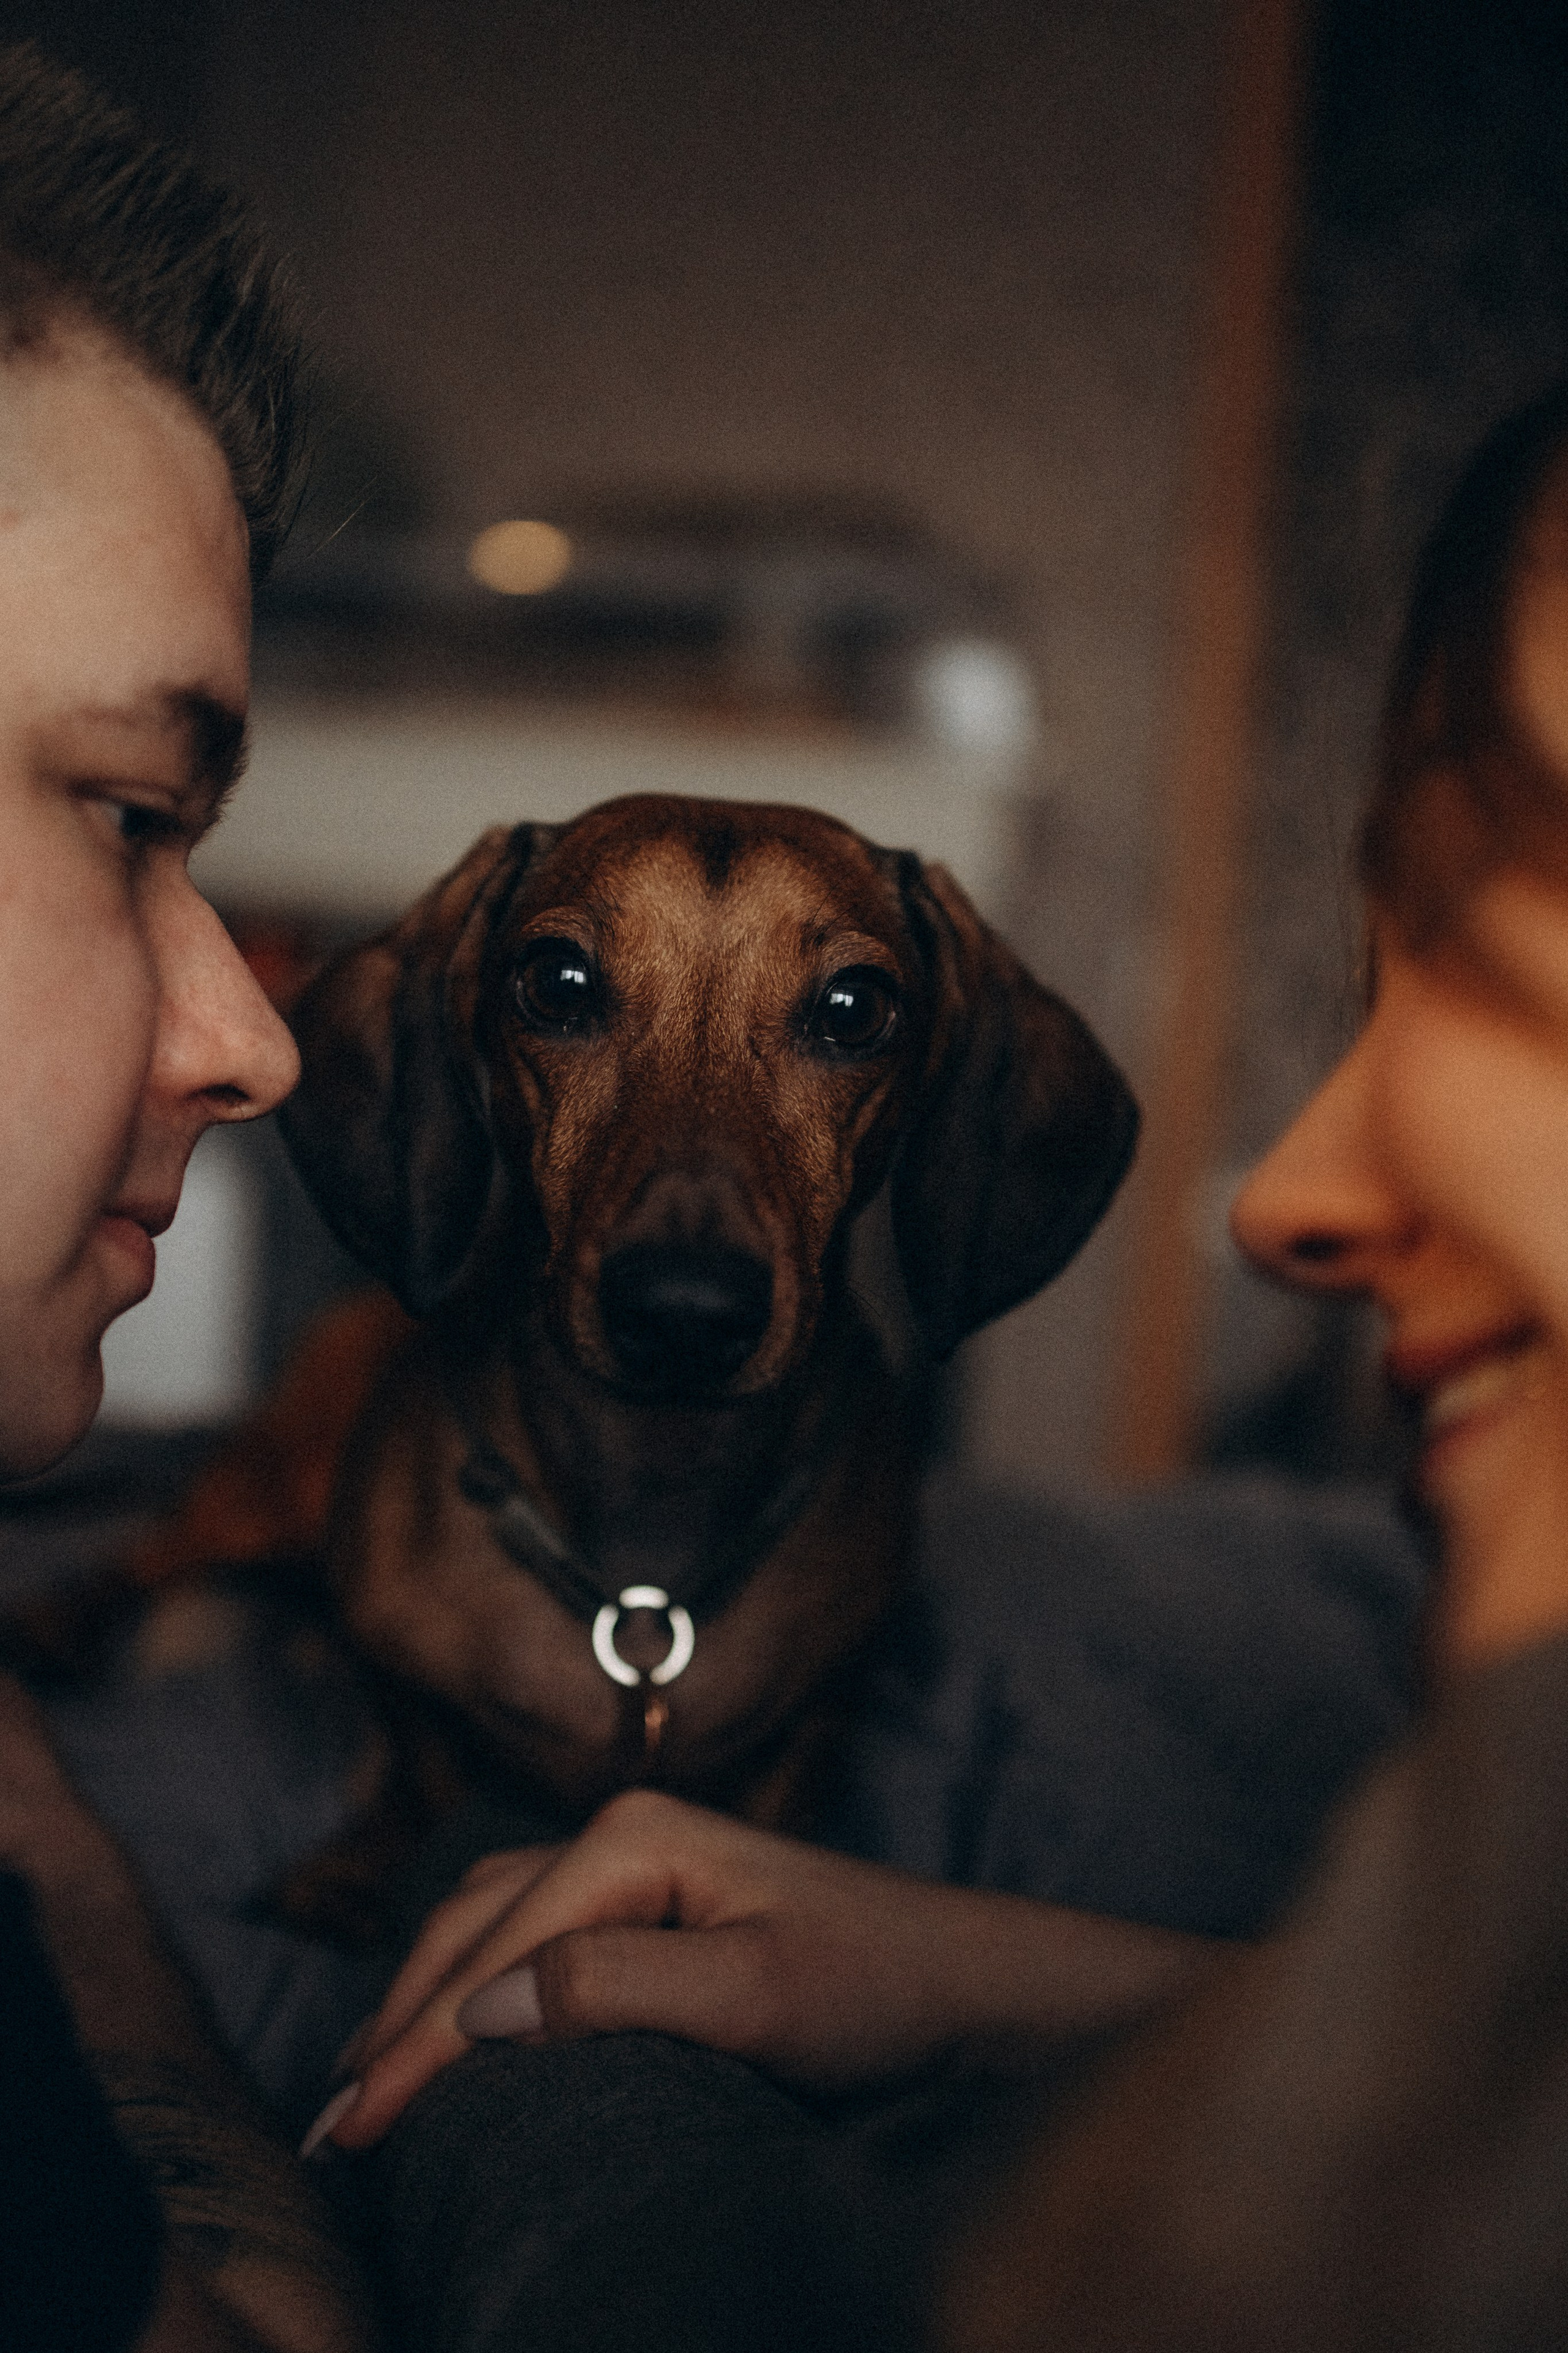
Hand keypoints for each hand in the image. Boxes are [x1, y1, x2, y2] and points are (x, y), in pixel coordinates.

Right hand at [322, 1788, 1214, 2150]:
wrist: (966, 1988)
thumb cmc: (876, 1989)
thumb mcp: (753, 1999)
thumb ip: (613, 1991)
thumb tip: (480, 2014)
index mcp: (634, 1838)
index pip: (488, 1950)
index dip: (413, 2048)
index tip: (353, 2135)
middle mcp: (621, 1833)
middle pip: (467, 1926)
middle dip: (393, 2028)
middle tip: (331, 2134)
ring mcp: (633, 1864)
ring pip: (483, 1925)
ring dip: (419, 2005)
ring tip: (362, 2092)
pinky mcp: (647, 1905)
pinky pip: (522, 1936)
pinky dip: (466, 1987)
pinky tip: (444, 2040)